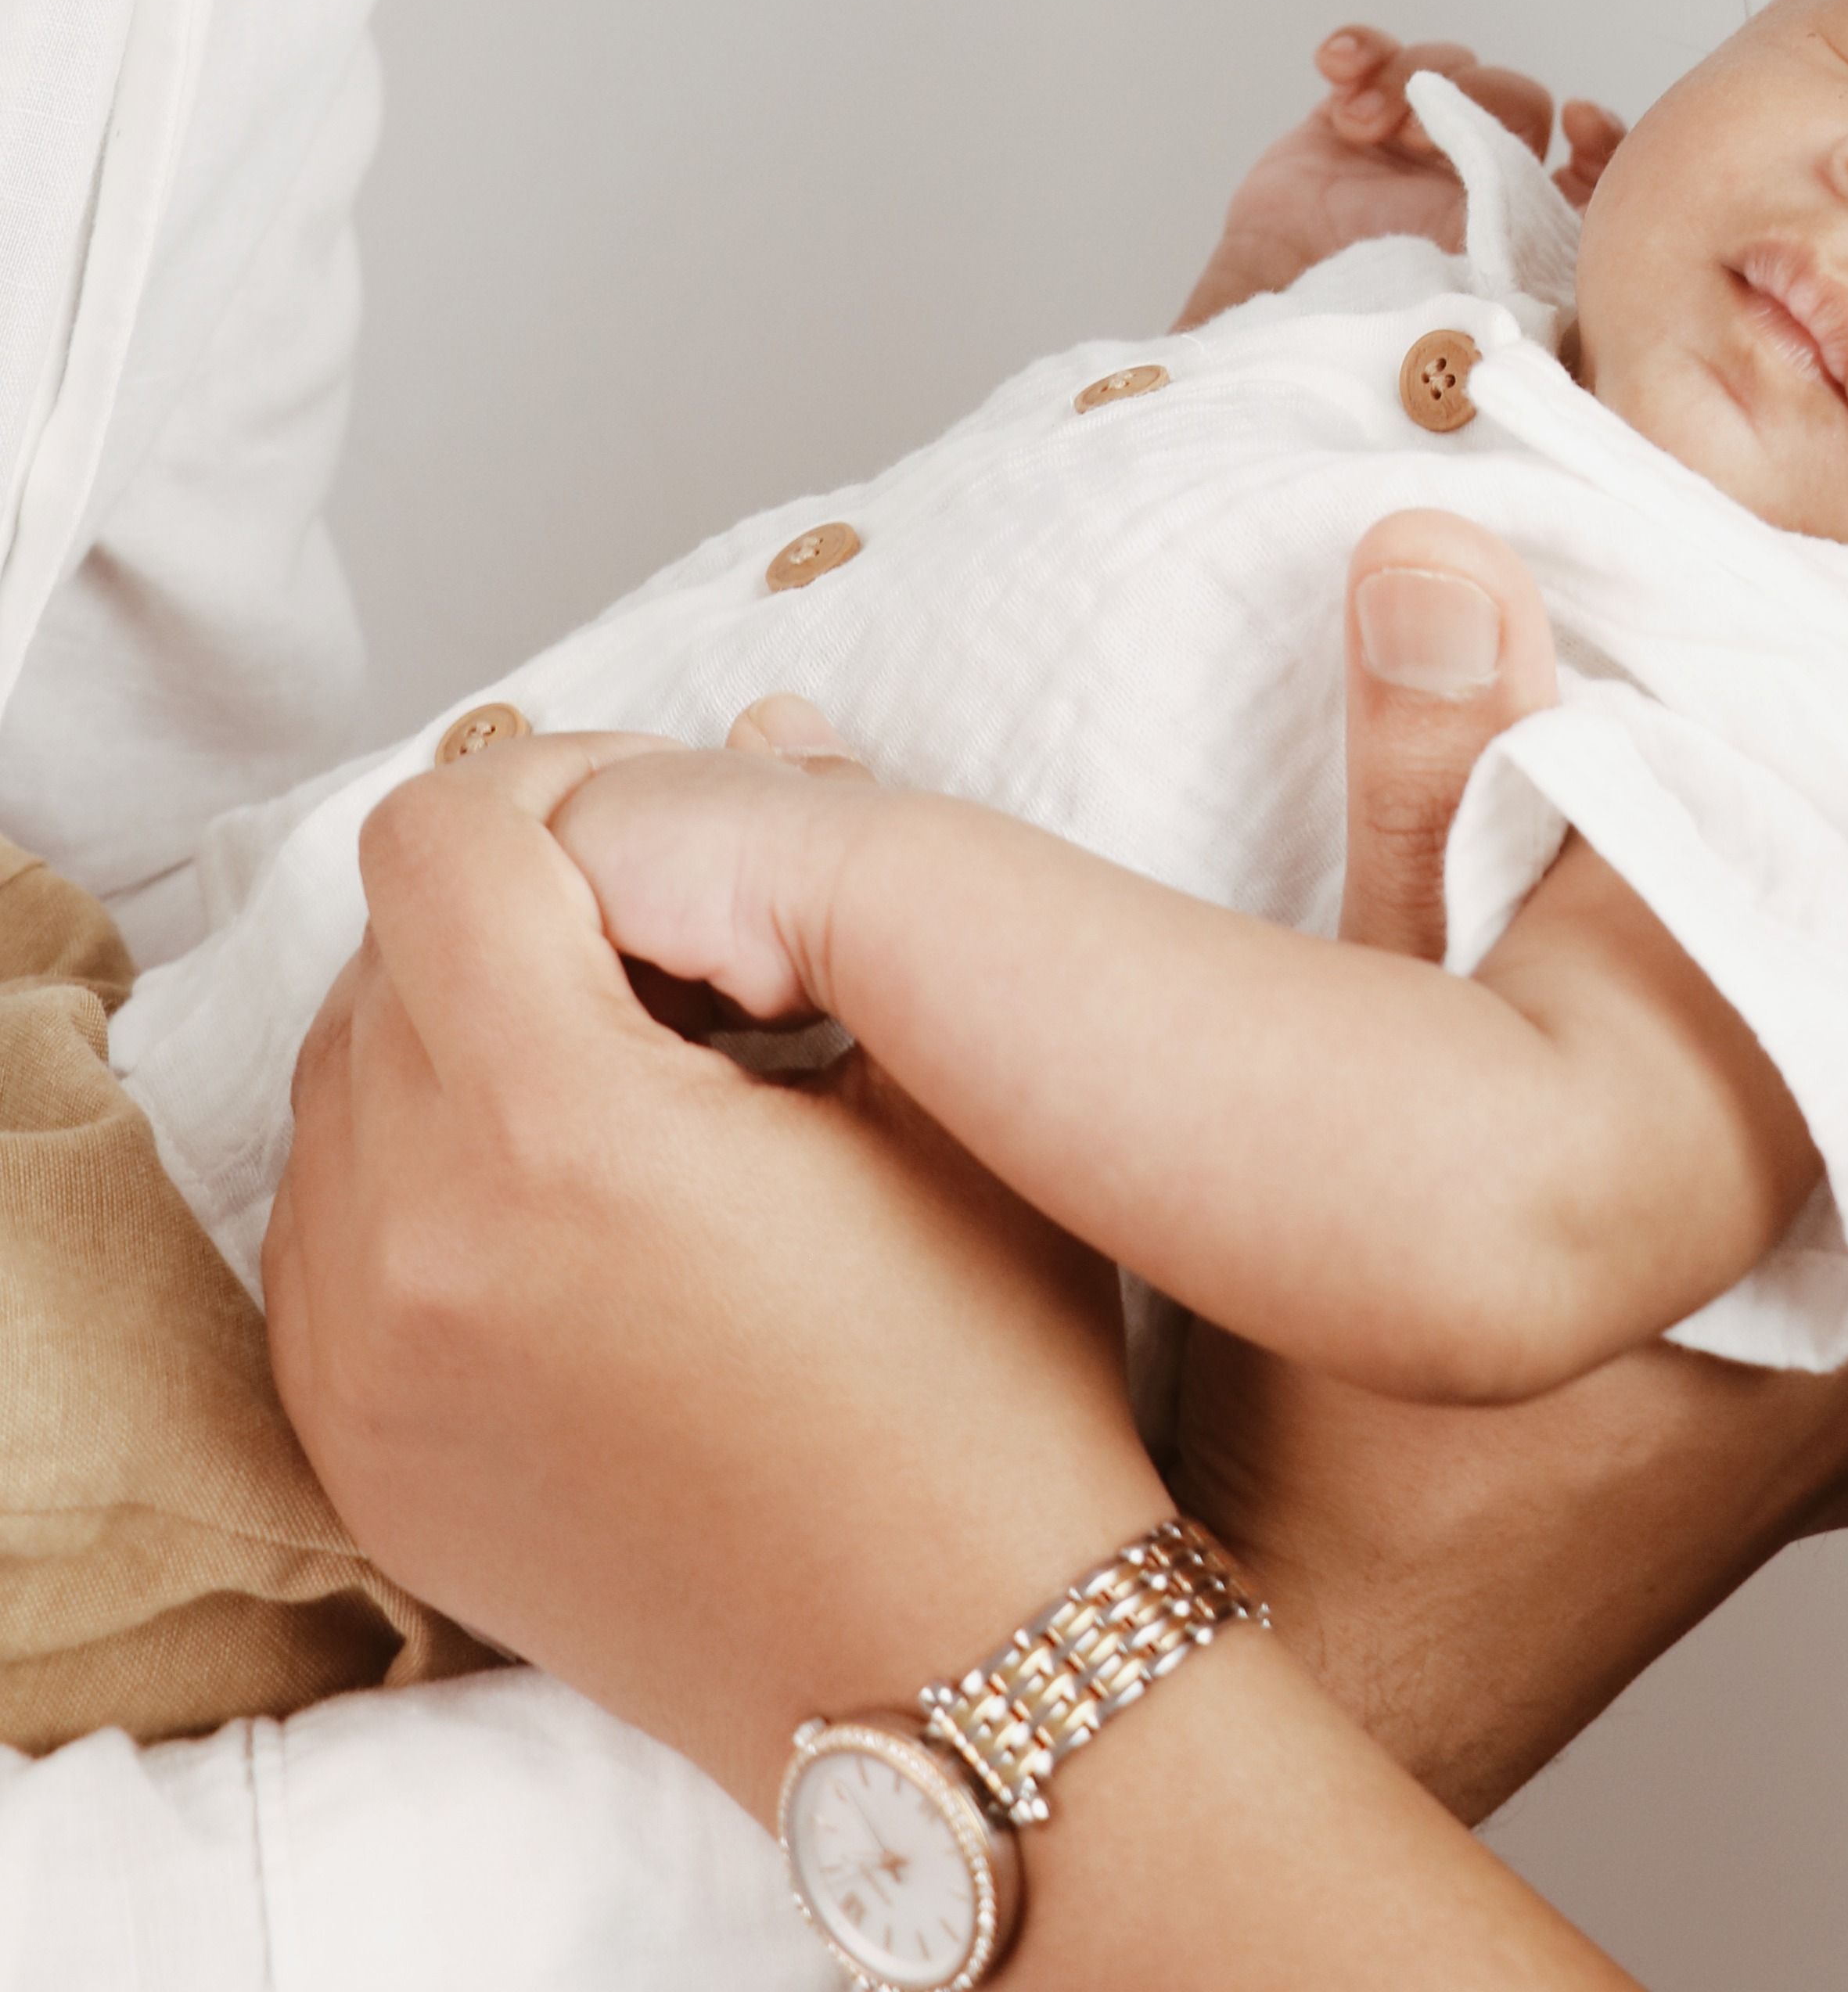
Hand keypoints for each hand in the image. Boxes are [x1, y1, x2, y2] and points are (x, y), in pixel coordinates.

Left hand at [265, 716, 1163, 1816]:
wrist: (952, 1669)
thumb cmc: (986, 1376)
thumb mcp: (940, 1082)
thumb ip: (826, 870)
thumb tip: (763, 714)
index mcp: (557, 1134)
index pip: (440, 838)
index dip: (554, 786)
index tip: (662, 829)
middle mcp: (414, 1248)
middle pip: (383, 951)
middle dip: (517, 912)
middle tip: (669, 954)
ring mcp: (363, 1367)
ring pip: (339, 1083)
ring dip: (457, 1034)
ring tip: (625, 1075)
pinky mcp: (358, 1455)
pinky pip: (326, 1229)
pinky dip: (418, 1171)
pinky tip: (567, 1200)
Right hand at [1178, 29, 1624, 323]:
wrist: (1267, 347)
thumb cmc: (1374, 352)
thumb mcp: (1482, 331)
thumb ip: (1544, 310)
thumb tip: (1599, 288)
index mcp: (1514, 239)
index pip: (1585, 175)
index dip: (1598, 141)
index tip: (1582, 123)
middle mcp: (1468, 190)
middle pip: (1514, 101)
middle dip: (1481, 98)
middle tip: (1429, 135)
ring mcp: (1405, 153)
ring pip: (1446, 71)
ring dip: (1411, 78)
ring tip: (1368, 124)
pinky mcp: (1342, 127)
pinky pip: (1368, 59)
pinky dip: (1360, 49)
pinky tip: (1337, 67)